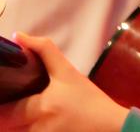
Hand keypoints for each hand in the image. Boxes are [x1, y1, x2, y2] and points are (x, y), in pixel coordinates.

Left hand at [0, 33, 127, 131]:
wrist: (111, 127)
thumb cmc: (90, 100)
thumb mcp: (69, 73)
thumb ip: (45, 51)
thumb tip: (18, 36)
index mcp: (41, 108)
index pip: (2, 111)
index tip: (1, 90)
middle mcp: (37, 128)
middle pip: (4, 124)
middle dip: (4, 114)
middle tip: (8, 101)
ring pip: (11, 130)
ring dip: (11, 122)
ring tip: (18, 111)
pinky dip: (22, 129)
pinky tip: (30, 122)